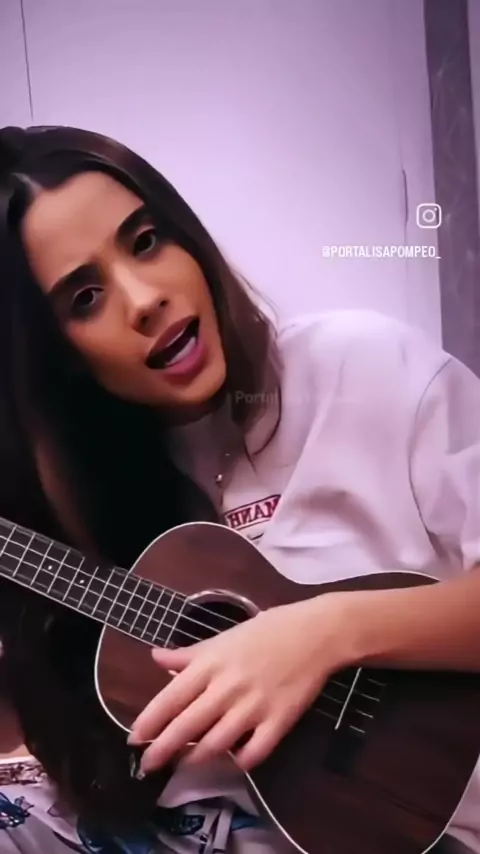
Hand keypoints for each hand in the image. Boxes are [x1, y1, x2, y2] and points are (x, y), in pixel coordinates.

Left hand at [128, 593, 349, 774]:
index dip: (148, 722)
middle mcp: (227, 688)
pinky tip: (233, 760)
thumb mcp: (223, 636)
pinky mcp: (279, 721)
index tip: (133, 739)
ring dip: (195, 758)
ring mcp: (253, 707)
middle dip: (162, 750)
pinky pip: (253, 752)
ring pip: (215, 744)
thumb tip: (156, 658)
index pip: (170, 699)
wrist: (315, 633)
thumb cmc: (267, 630)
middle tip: (147, 766)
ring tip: (184, 764)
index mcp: (211, 664)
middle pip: (187, 726)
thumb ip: (189, 653)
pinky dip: (240, 761)